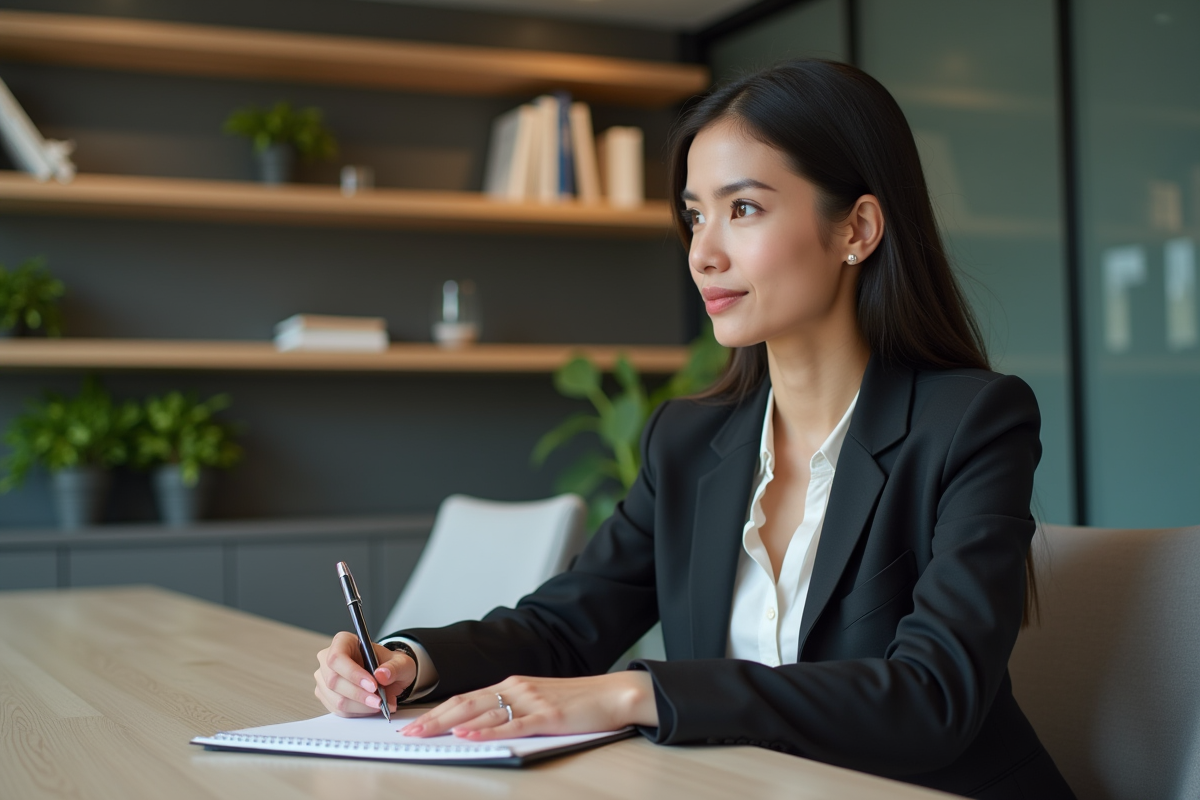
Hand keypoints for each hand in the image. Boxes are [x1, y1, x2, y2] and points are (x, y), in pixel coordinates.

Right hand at [314, 631, 415, 716]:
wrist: (386, 677)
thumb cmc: (389, 664)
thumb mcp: (401, 662)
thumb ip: (394, 667)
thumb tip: (382, 675)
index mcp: (343, 642)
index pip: (338, 658)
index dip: (353, 673)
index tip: (373, 685)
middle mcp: (328, 659)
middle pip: (334, 681)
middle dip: (359, 695)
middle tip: (380, 701)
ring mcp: (324, 679)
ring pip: (337, 699)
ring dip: (362, 706)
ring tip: (381, 704)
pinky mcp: (327, 696)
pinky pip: (339, 710)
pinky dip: (358, 711)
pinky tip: (371, 707)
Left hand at [399, 672, 657, 740]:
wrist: (613, 694)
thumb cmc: (578, 702)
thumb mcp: (538, 701)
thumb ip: (512, 710)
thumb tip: (480, 726)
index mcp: (512, 685)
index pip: (465, 698)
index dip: (437, 710)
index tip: (415, 724)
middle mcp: (516, 688)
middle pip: (466, 703)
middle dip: (434, 719)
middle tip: (409, 733)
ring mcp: (531, 701)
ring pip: (482, 713)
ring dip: (451, 724)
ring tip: (427, 735)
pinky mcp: (547, 716)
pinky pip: (511, 725)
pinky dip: (487, 731)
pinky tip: (469, 736)